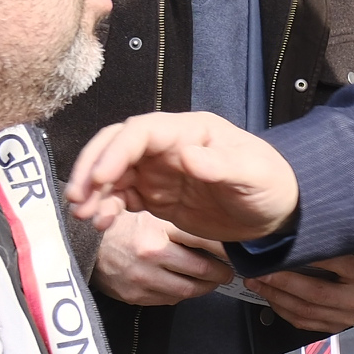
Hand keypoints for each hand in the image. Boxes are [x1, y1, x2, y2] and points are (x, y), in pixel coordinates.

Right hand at [67, 111, 299, 240]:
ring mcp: (159, 169)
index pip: (140, 131)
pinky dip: (107, 206)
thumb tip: (185, 154)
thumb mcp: (252, 174)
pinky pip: (122, 195)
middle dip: (92, 167)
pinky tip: (102, 222)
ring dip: (94, 190)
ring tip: (85, 216)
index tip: (100, 177)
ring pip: (113, 171)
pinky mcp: (156, 194)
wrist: (277, 212)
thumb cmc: (271, 185)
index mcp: (189, 131)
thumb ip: (220, 165)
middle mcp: (168, 145)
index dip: (115, 151)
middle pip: (117, 145)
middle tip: (77, 197)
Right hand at [93, 210, 234, 306]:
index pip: (204, 240)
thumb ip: (179, 223)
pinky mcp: (137, 296)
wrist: (86, 246)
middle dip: (221, 272)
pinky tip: (187, 284)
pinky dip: (183, 293)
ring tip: (212, 280)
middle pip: (201, 270)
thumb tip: (215, 234)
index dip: (225, 248)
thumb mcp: (150, 214)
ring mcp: (144, 278)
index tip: (236, 251)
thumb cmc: (120, 227)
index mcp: (157, 228)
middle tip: (228, 270)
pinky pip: (170, 300)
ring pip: (189, 290)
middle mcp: (151, 254)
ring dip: (206, 286)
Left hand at [248, 250, 353, 332]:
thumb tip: (300, 232)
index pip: (337, 263)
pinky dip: (283, 310)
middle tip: (260, 272)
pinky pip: (304, 322)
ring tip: (257, 284)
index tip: (287, 248)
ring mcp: (345, 317)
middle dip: (283, 282)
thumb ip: (336, 243)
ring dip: (276, 297)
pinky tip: (271, 298)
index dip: (311, 257)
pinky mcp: (335, 328)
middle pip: (315, 292)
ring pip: (305, 310)